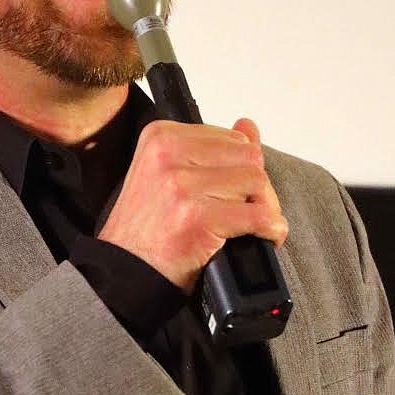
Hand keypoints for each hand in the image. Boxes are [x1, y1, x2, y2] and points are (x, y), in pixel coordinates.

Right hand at [97, 117, 287, 292]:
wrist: (123, 270)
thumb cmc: (145, 226)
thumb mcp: (168, 173)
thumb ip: (210, 148)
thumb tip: (248, 125)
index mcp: (160, 136)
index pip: (232, 139)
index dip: (240, 168)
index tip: (230, 191)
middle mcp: (168, 155)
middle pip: (248, 158)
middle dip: (255, 186)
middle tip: (243, 210)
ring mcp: (182, 186)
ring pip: (257, 183)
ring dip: (263, 207)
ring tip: (247, 224)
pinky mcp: (198, 219)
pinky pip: (259, 215)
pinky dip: (272, 228)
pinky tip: (264, 235)